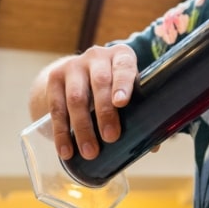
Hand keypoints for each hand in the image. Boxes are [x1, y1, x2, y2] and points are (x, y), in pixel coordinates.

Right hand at [41, 44, 136, 160]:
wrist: (78, 73)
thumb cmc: (114, 86)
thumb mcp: (129, 90)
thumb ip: (141, 112)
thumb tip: (153, 147)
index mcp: (122, 55)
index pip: (124, 67)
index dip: (123, 84)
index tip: (122, 103)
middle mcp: (97, 56)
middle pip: (100, 83)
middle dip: (105, 113)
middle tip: (111, 138)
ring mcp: (73, 65)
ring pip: (76, 98)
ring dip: (83, 127)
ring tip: (90, 152)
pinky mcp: (54, 78)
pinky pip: (56, 108)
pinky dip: (62, 132)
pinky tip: (66, 150)